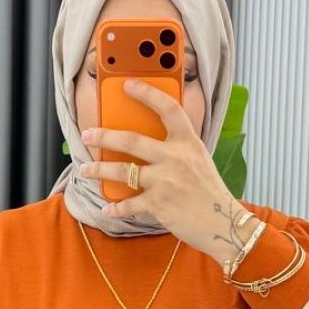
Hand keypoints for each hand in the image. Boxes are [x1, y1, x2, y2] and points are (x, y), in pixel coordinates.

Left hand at [79, 79, 254, 263]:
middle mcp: (175, 157)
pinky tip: (106, 208)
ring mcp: (165, 181)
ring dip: (99, 170)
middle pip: (132, 140)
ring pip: (123, 171)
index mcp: (188, 142)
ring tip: (84, 170)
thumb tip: (147, 143)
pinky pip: (129, 204)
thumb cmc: (210, 192)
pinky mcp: (158, 204)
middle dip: (104, 136)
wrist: (224, 223)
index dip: (147, 94)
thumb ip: (178, 149)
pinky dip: (116, 208)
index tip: (128, 85)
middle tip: (87, 135)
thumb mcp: (199, 160)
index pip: (168, 109)